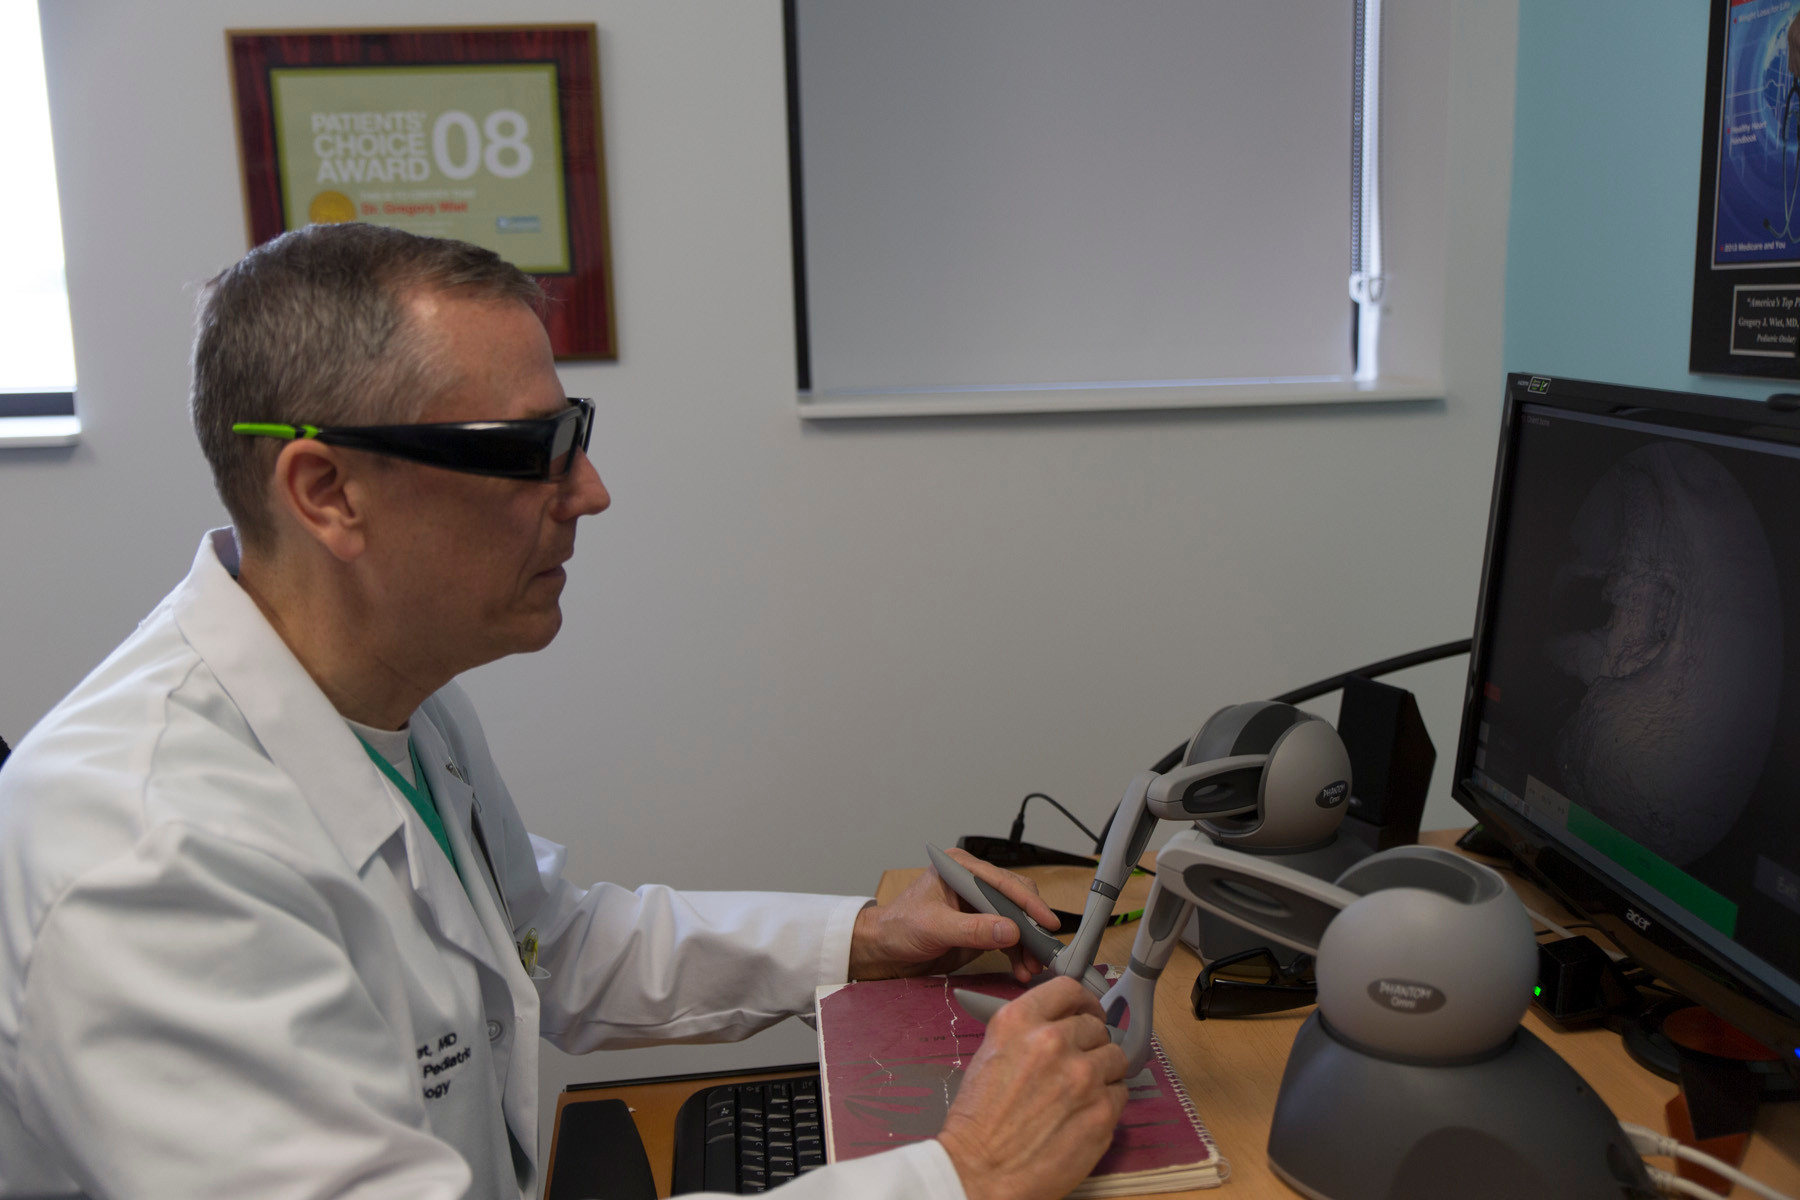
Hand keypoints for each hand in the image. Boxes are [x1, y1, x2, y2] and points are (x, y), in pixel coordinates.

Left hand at [848, 847, 1058, 982]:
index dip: (1028, 902)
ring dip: (1026, 943)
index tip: (1046, 922)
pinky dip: (1017, 951)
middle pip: (1015, 898)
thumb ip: (972, 929)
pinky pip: (1007, 934)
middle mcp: (973, 880)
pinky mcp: (981, 922)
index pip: (1002, 881)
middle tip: (1042, 952)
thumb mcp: (935, 927)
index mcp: (960, 867)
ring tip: (1032, 967)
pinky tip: (1022, 967)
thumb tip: (1010, 930)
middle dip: (1030, 926)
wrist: (885, 948)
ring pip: (1016, 918)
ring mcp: (978, 901)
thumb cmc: (899, 927)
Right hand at [937, 977, 1128, 1199]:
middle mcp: (1053, 1042)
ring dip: (1103, 1071)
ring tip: (1081, 1092)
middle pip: (1096, 1026)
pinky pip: (1120, 1093)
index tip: (1087, 1012)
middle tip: (1077, 1064)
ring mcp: (1082, 1076)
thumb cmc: (978, 1120)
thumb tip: (1062, 1026)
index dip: (1083, 1002)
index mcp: (1020, 1022)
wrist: (979, 1171)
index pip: (1069, 989)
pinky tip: (1084, 1114)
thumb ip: (1028, 1032)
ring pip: (1115, 1057)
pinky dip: (1107, 1102)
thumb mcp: (992, 1053)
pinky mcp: (1102, 1111)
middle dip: (1090, 1043)